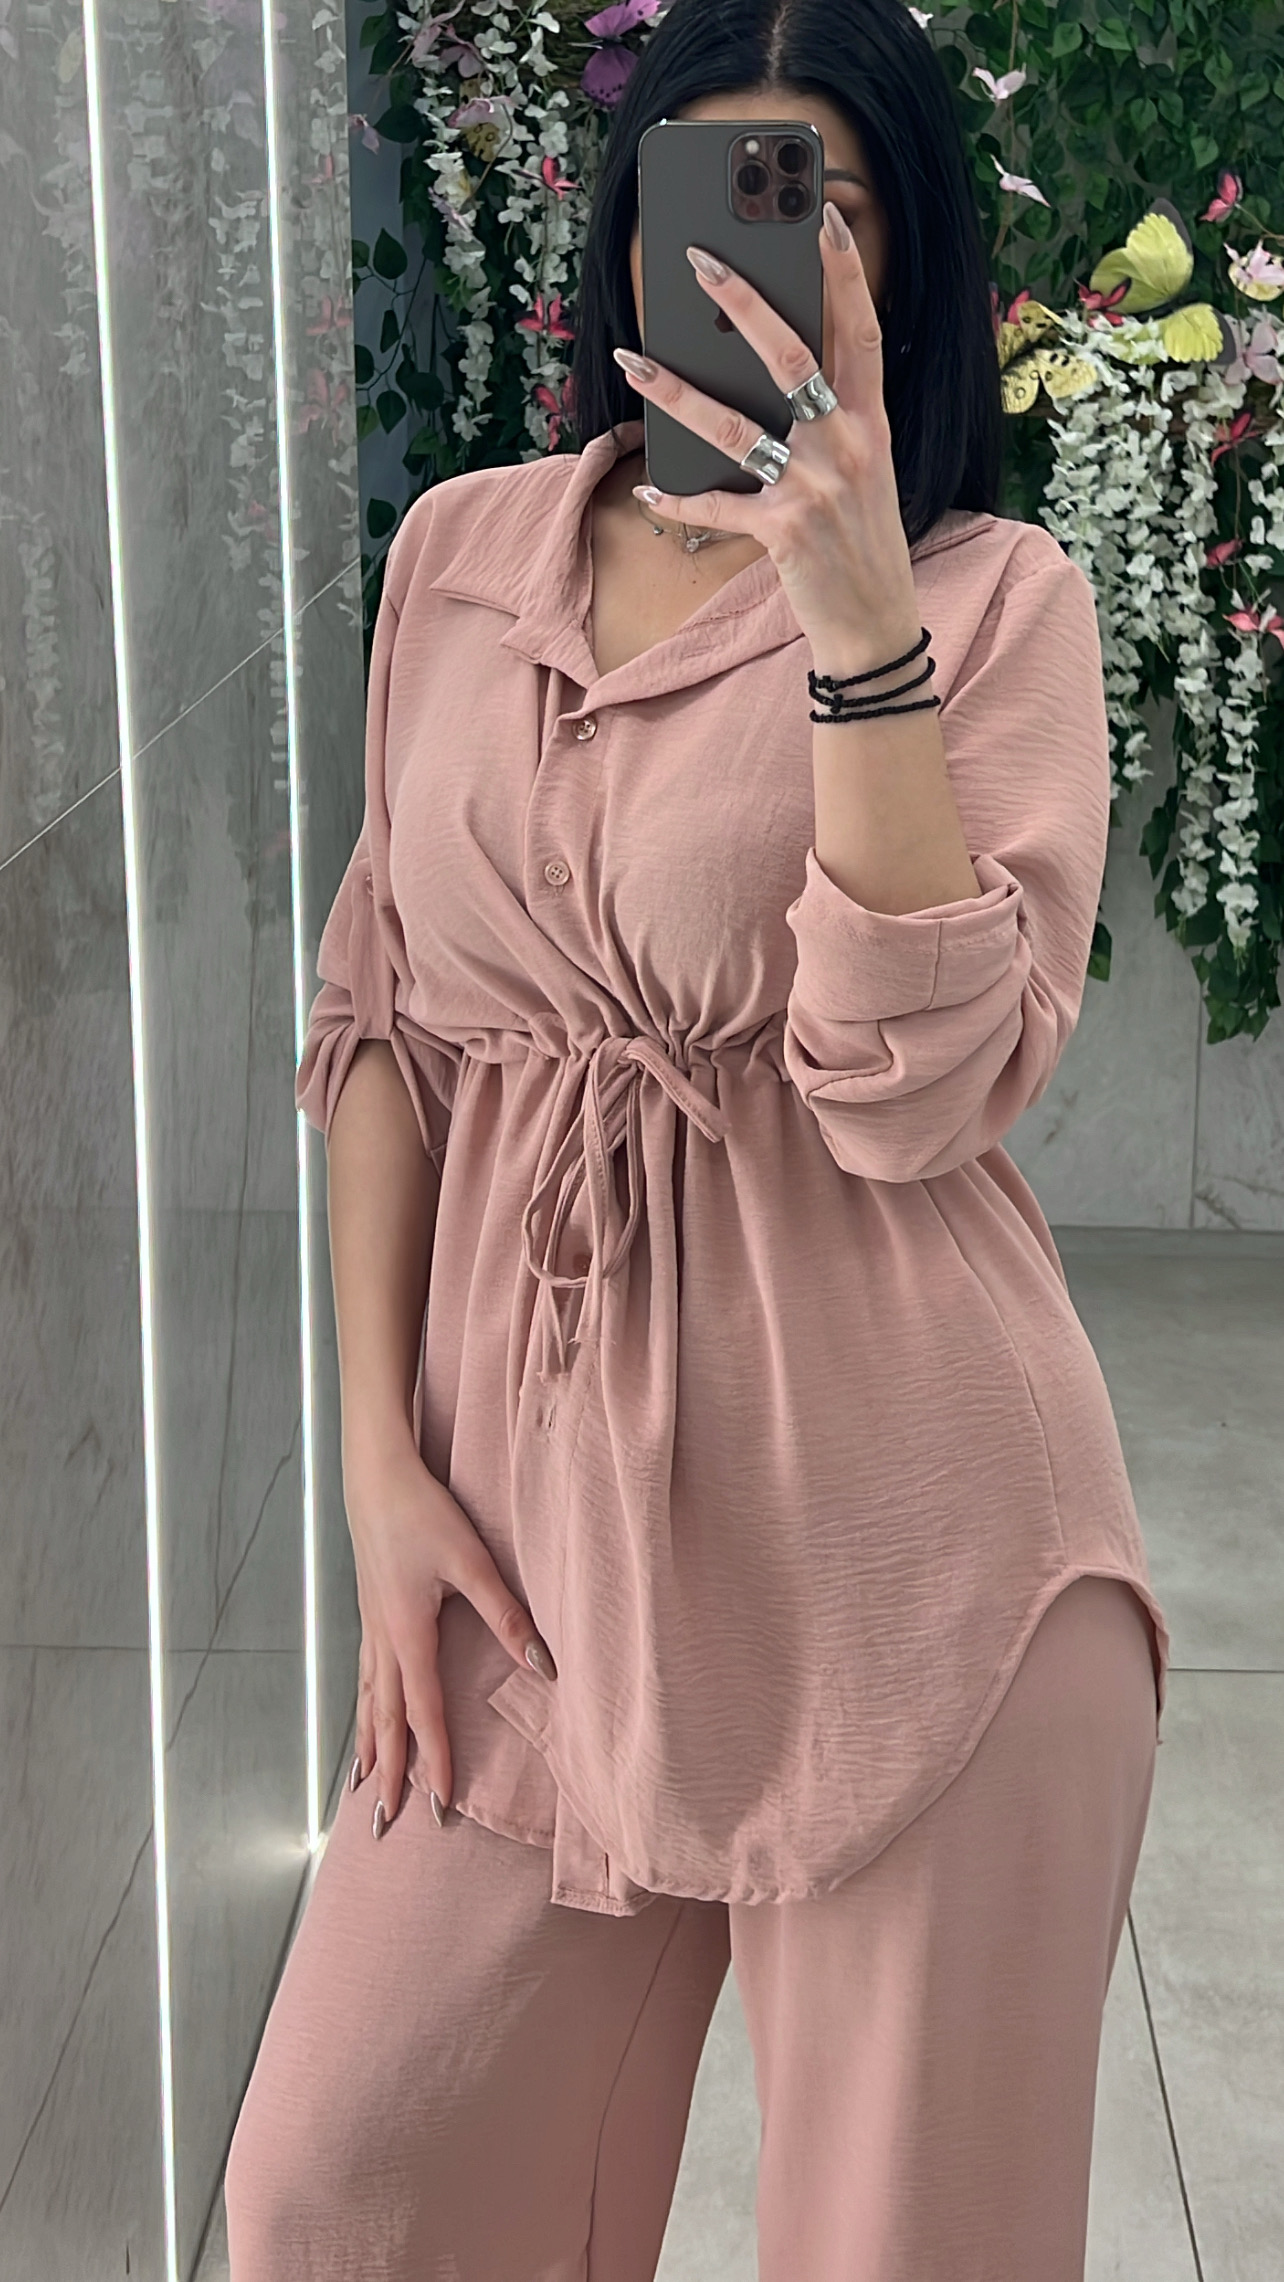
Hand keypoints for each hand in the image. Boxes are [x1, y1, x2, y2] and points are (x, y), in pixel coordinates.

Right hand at [343, 1436, 556, 1833]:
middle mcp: (382, 1639)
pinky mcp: (369, 1609)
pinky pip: (364, 1675)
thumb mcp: (470, 1560)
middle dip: (388, 1773)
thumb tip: (542, 1665)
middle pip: (384, 1720)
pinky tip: (365, 1715)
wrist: (375, 1473)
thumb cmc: (422, 1511)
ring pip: (368, 1701)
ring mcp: (370, 1625)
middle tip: (383, 1823)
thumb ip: (506, 1615)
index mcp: (407, 1633)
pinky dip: (362, 1708)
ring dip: (368, 1746)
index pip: (424, 1713)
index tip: (439, 1805)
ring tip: (364, 1787)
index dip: (433, 1760)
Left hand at [613, 203, 919, 668]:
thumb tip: (774, 376)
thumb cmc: (864, 543)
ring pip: (735, 426)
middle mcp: (845, 446)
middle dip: (742, 304)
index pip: (862, 331)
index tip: (824, 219)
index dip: (844, 273)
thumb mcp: (867, 471)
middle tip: (702, 260)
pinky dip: (678, 499)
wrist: (875, 625)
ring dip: (676, 391)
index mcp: (871, 424)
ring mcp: (813, 488)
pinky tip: (647, 487)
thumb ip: (832, 421)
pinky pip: (716, 507)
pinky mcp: (781, 532)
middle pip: (790, 358)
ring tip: (634, 359)